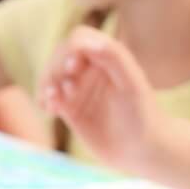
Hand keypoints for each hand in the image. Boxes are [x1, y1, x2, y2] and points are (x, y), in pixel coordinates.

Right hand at [37, 27, 160, 171]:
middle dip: (54, 69)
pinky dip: (45, 99)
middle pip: (60, 55)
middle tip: (59, 90)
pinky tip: (49, 110)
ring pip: (51, 75)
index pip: (79, 38)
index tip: (72, 68)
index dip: (70, 49)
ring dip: (46, 84)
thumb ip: (114, 57)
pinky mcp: (70, 107)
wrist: (143, 149)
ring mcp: (79, 86)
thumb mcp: (133, 84)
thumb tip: (86, 40)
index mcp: (108, 55)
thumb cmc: (144, 114)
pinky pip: (50, 97)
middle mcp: (91, 67)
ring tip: (51, 101)